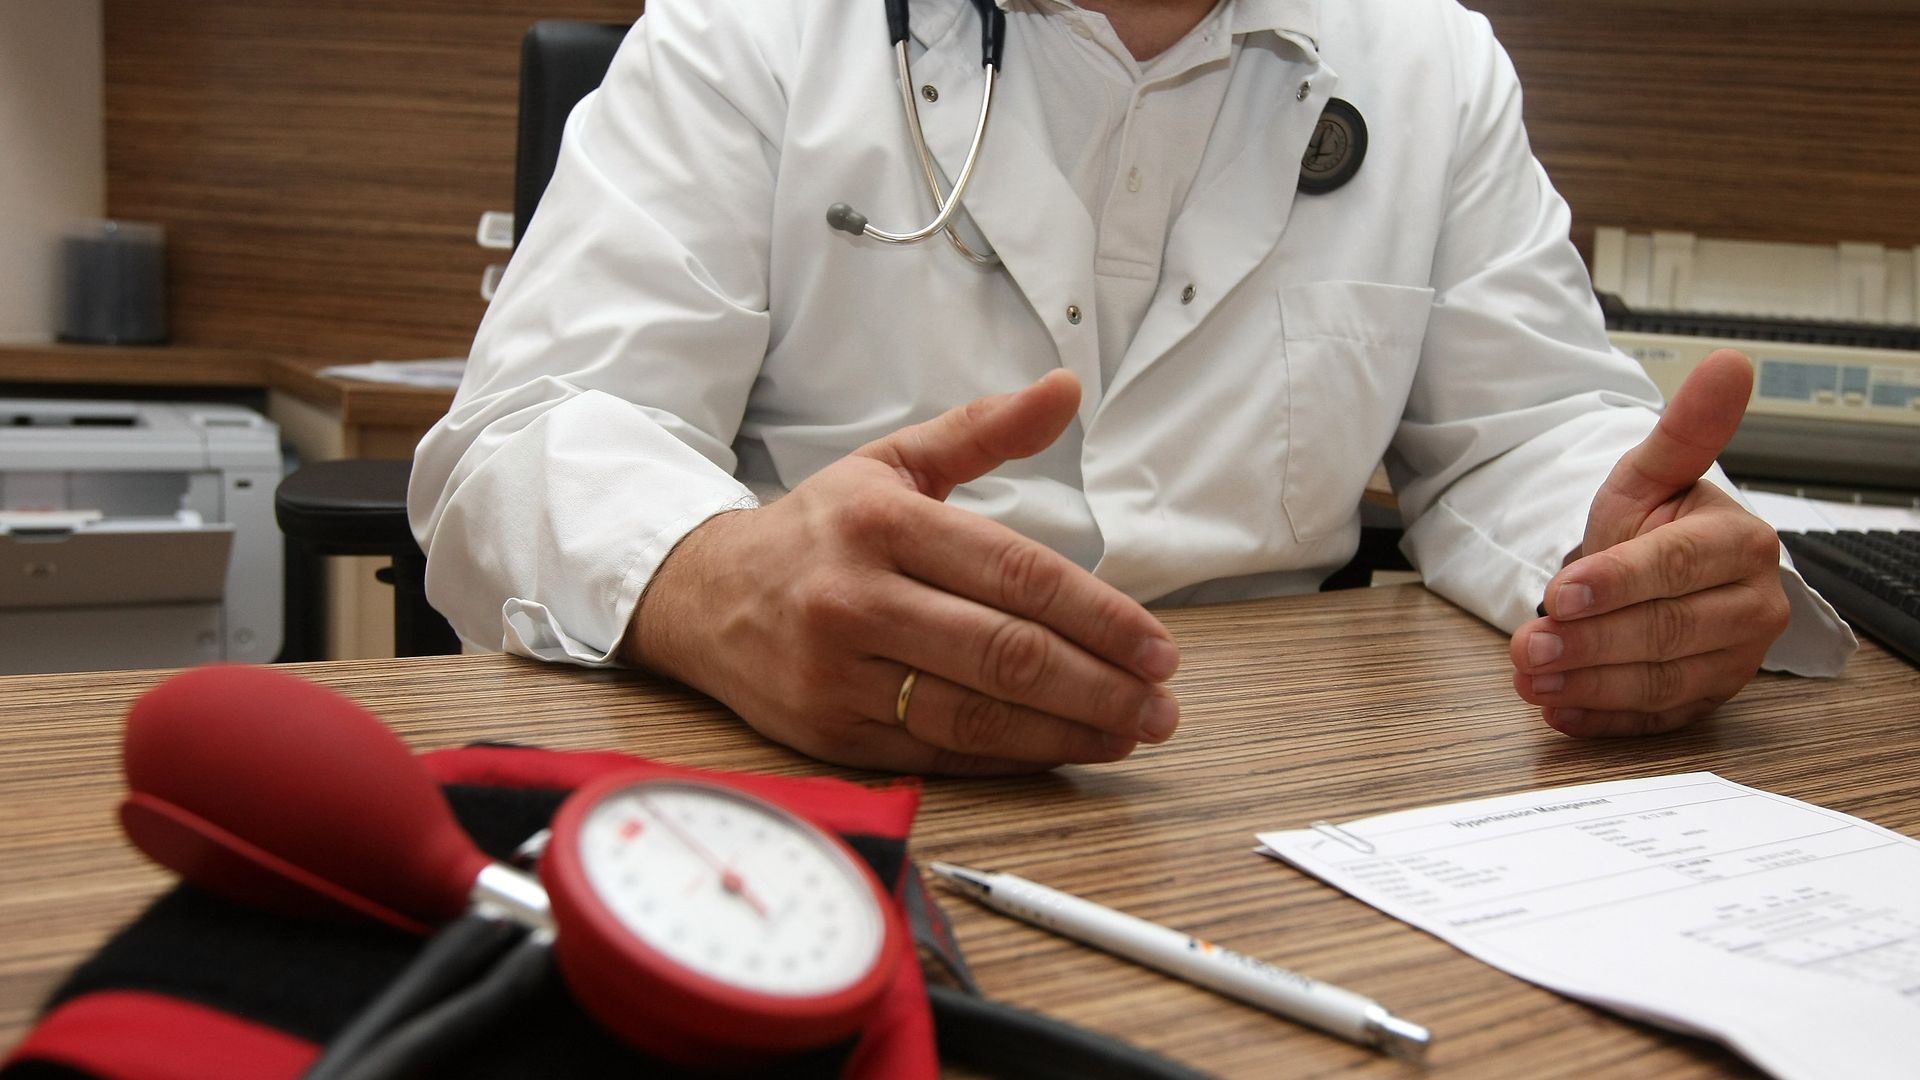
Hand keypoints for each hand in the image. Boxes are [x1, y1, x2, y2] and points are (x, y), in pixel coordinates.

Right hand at [624, 370, 1180, 773]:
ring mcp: (841, 672)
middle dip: (1101, 684)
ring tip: (1130, 733)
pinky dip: (1012, 757)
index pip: (1018, 575)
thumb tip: (1065, 387)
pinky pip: (940, 751)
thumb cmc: (819, 530)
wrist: (703, 597)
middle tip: (1161, 704)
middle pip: (1007, 653)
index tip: (1158, 647)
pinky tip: (1064, 749)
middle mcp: (857, 597)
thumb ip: (984, 430)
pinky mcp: (832, 732)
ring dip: (1069, 731)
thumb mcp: (893, 462)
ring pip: (978, 714)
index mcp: (883, 521)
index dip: (1101, 617)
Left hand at [1510, 349, 1789, 736]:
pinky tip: (1560, 713)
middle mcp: (1750, 606)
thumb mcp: (1652, 472)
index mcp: (1740, 544)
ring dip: (1588, 686)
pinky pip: (1658, 721)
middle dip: (1589, 643)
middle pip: (1665, 632)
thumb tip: (1730, 363)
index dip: (1616, 583)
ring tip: (1530, 679)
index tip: (1560, 592)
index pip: (1675, 567)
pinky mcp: (1707, 699)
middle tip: (1527, 648)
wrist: (1662, 569)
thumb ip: (1684, 429)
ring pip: (1661, 682)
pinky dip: (1605, 721)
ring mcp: (1734, 660)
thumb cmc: (1656, 519)